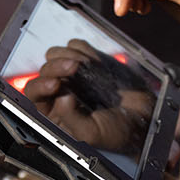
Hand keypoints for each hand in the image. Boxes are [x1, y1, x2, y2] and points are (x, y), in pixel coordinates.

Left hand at [23, 39, 153, 153]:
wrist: (144, 117)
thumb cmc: (117, 132)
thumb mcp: (92, 133)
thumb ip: (71, 118)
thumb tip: (60, 96)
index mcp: (54, 113)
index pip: (35, 94)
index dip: (41, 86)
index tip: (57, 84)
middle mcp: (59, 91)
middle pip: (45, 69)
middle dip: (58, 66)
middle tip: (77, 67)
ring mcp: (72, 74)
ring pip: (55, 54)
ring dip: (71, 57)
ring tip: (90, 67)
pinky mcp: (88, 60)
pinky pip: (75, 46)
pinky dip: (85, 50)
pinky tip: (97, 64)